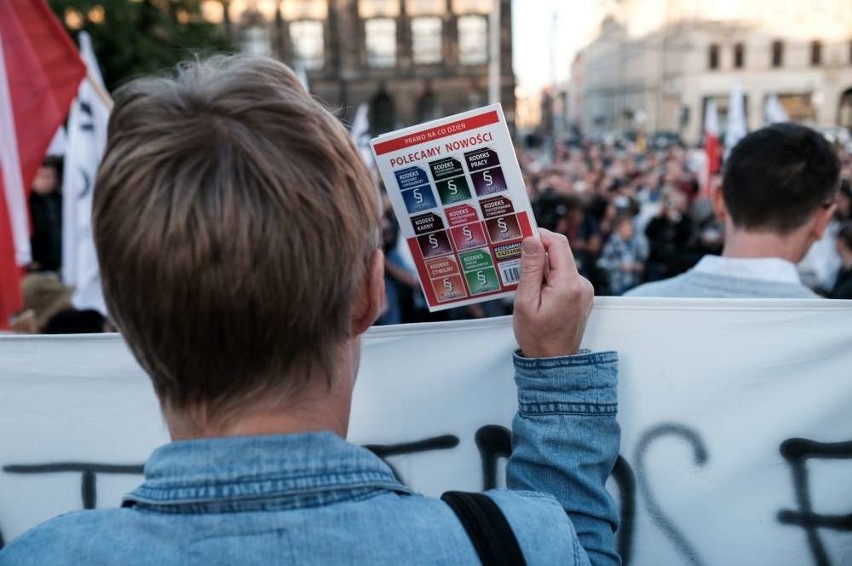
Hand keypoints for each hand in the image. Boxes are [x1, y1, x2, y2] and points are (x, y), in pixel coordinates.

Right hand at [513, 228, 593, 357]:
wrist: (553, 362)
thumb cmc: (537, 337)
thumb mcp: (525, 301)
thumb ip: (530, 268)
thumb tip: (532, 240)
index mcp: (569, 284)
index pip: (558, 244)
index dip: (540, 235)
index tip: (522, 235)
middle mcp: (582, 284)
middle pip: (560, 253)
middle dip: (539, 253)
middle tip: (517, 261)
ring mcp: (584, 290)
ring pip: (561, 265)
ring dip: (543, 268)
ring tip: (525, 285)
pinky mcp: (582, 296)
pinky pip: (565, 277)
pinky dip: (550, 278)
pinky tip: (537, 292)